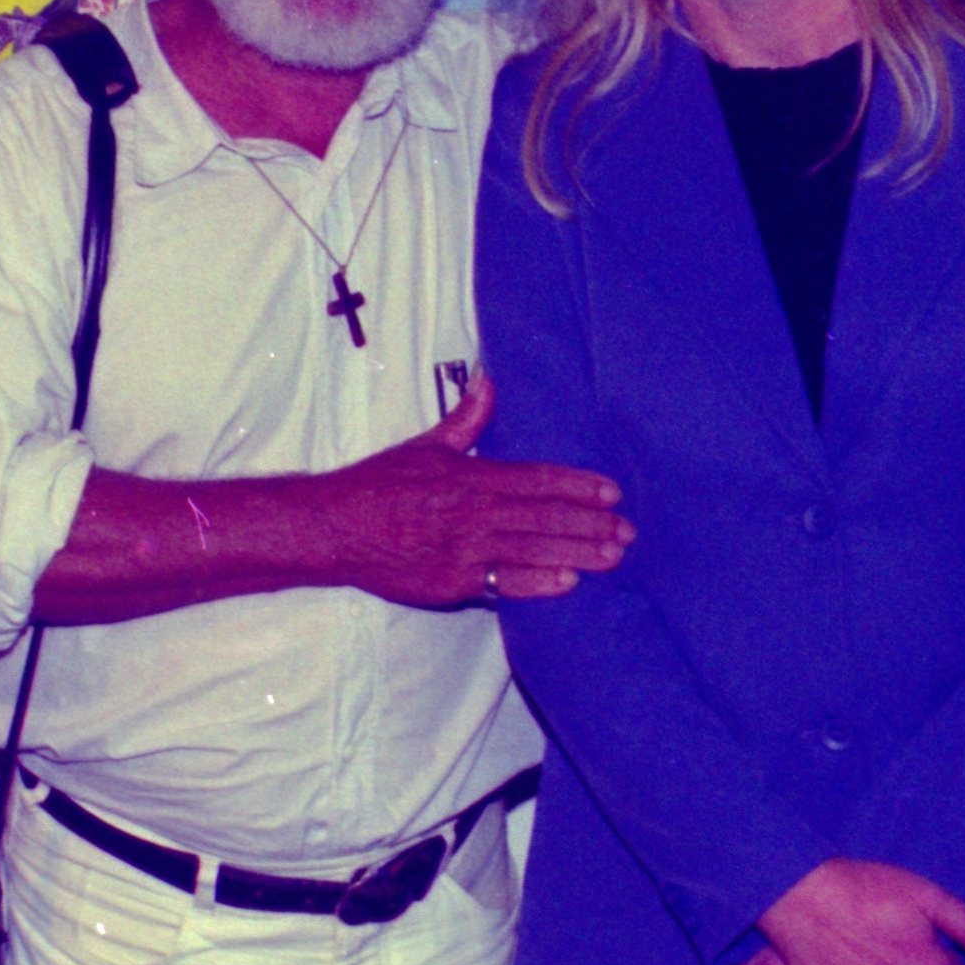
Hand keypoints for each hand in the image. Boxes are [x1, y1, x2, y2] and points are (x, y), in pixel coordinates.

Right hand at [327, 374, 631, 607]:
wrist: (336, 527)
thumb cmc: (379, 484)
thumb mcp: (424, 445)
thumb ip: (464, 419)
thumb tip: (487, 380)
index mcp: (471, 476)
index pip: (538, 479)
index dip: (578, 485)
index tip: (611, 491)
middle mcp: (474, 512)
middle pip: (545, 517)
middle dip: (591, 523)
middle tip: (628, 531)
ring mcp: (465, 550)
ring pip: (534, 549)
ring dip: (578, 552)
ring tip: (613, 556)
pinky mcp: (453, 583)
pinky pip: (504, 584)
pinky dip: (537, 582)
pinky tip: (567, 581)